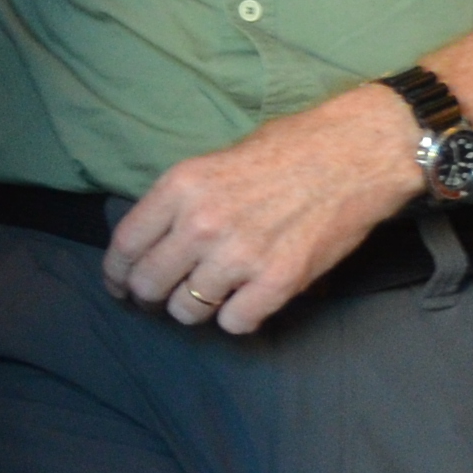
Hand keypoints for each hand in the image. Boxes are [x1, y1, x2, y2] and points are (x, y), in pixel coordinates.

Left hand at [104, 90, 425, 338]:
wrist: (355, 154)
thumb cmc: (289, 149)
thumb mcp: (217, 160)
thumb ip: (182, 200)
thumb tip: (155, 239)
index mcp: (181, 186)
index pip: (126, 246)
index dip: (118, 274)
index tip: (120, 284)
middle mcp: (202, 224)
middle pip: (150, 286)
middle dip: (154, 294)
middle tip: (169, 291)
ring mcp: (239, 256)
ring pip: (188, 310)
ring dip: (198, 306)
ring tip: (216, 290)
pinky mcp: (277, 282)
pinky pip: (234, 323)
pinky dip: (238, 315)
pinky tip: (248, 297)